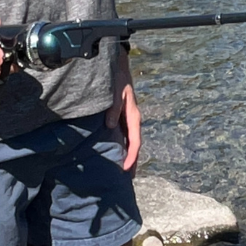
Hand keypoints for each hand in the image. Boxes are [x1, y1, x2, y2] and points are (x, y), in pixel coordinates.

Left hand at [107, 46, 141, 172]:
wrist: (118, 67)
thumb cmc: (117, 79)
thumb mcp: (116, 92)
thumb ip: (114, 108)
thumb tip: (111, 125)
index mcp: (134, 116)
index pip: (135, 141)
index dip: (131, 156)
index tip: (126, 168)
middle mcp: (133, 120)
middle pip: (135, 145)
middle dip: (133, 161)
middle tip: (128, 179)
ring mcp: (128, 119)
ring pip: (130, 141)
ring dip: (128, 155)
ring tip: (124, 171)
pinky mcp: (123, 117)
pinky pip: (124, 135)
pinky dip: (123, 146)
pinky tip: (117, 152)